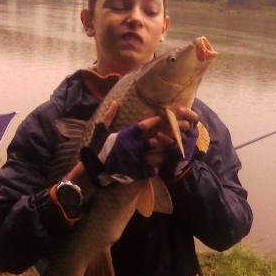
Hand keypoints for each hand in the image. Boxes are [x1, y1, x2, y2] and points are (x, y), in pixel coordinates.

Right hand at [80, 105, 198, 185]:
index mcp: (125, 136)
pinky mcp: (136, 172)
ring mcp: (135, 161)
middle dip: (168, 136)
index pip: (143, 126)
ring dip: (166, 151)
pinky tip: (165, 162)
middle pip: (154, 141)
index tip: (164, 116)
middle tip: (179, 131)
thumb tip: (115, 103)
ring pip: (156, 155)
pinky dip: (158, 166)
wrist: (95, 169)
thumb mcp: (101, 129)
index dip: (154, 121)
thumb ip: (109, 116)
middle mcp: (132, 148)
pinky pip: (151, 169)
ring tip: (176, 147)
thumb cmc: (98, 148)